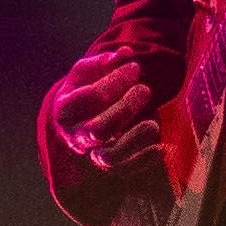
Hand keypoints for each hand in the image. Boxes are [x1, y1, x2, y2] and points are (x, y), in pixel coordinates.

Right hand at [47, 42, 160, 184]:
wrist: (80, 117)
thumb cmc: (86, 88)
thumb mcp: (88, 72)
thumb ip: (103, 62)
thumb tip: (124, 54)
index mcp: (65, 110)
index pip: (88, 98)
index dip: (114, 82)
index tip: (134, 68)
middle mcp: (75, 136)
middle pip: (99, 129)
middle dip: (125, 108)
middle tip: (144, 89)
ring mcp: (92, 153)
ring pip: (110, 157)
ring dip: (135, 139)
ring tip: (154, 123)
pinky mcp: (111, 167)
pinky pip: (127, 171)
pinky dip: (145, 161)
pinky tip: (160, 146)